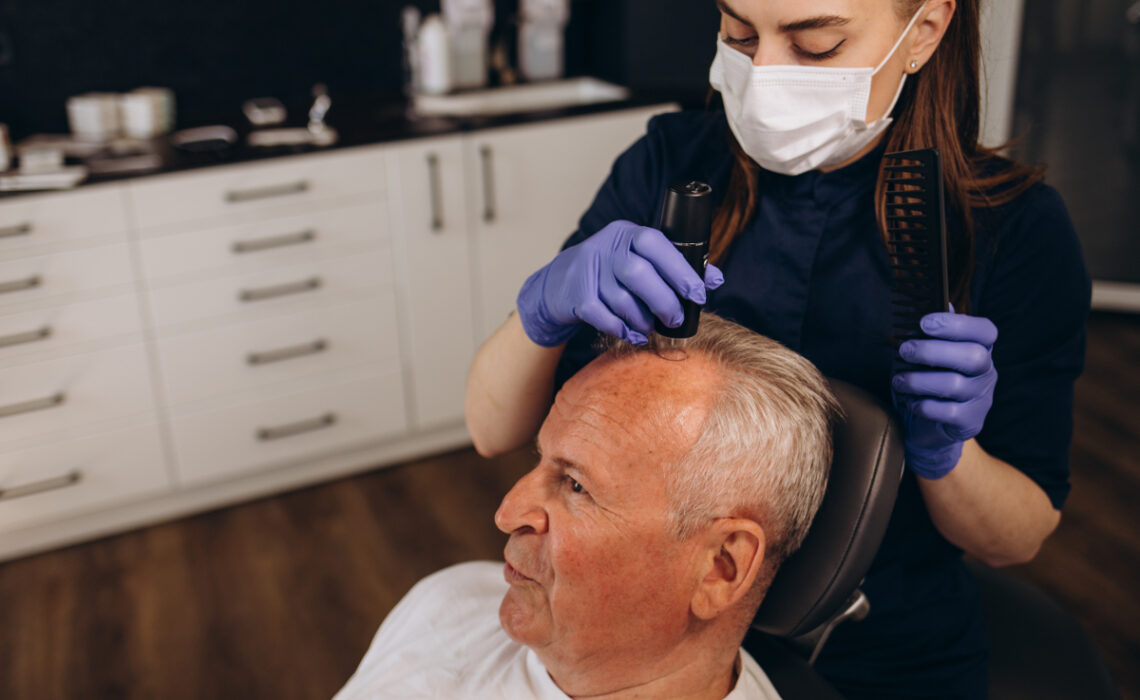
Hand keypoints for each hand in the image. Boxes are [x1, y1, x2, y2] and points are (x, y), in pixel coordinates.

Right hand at [516, 220, 723, 346]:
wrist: (558, 284)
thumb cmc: (610, 273)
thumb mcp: (638, 259)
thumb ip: (675, 266)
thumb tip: (716, 279)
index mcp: (626, 233)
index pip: (655, 242)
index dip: (680, 269)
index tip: (698, 294)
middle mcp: (605, 247)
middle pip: (638, 273)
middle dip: (663, 301)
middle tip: (675, 319)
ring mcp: (587, 270)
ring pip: (621, 299)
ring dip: (642, 319)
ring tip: (650, 327)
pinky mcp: (575, 295)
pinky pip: (602, 317)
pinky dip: (622, 330)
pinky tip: (632, 335)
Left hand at [891, 311, 998, 479]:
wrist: (929, 426)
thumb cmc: (927, 380)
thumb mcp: (928, 353)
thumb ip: (932, 330)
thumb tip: (932, 300)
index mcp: (980, 348)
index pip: (985, 331)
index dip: (957, 324)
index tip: (925, 323)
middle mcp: (986, 372)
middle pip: (973, 357)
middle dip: (933, 351)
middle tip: (904, 350)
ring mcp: (982, 399)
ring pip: (955, 385)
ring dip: (919, 380)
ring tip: (898, 379)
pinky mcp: (970, 422)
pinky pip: (948, 412)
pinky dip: (923, 406)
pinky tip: (910, 402)